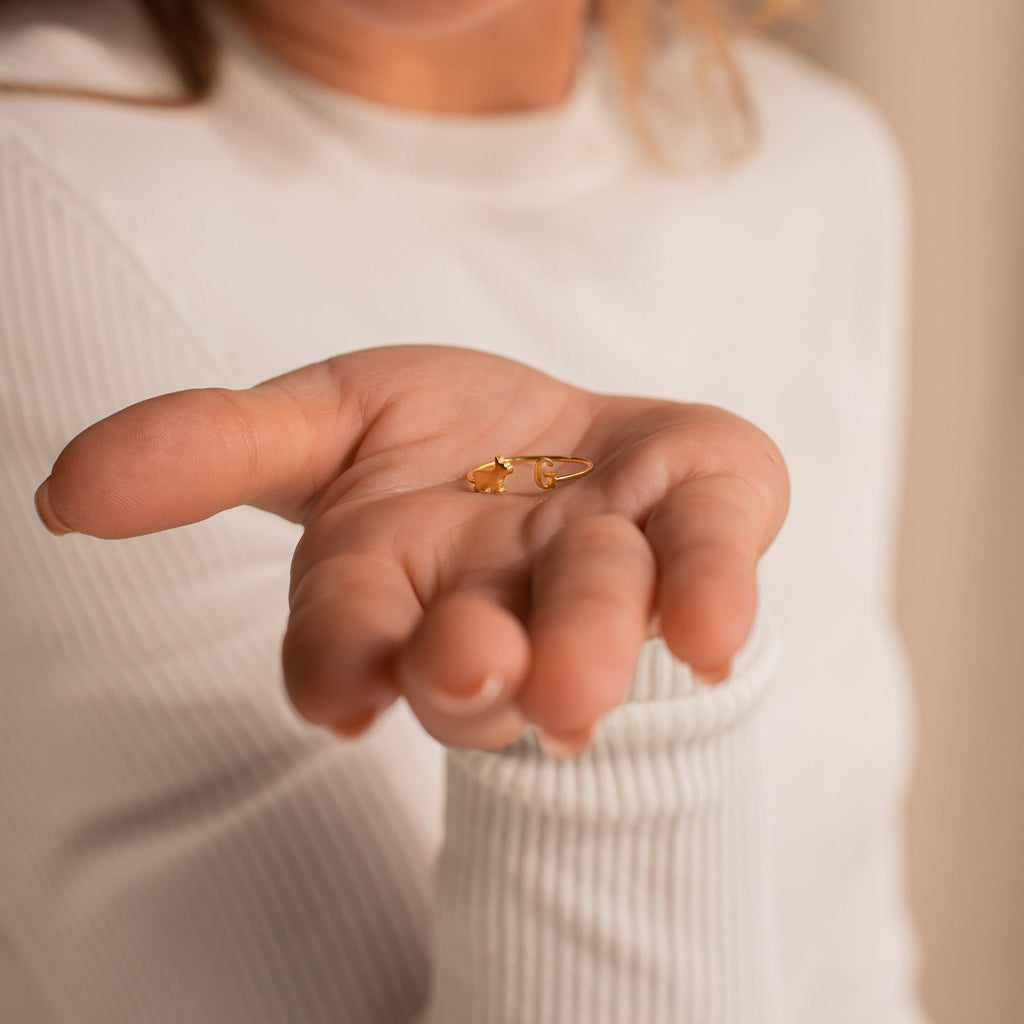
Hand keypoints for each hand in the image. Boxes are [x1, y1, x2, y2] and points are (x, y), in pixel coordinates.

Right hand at [35, 346, 788, 754]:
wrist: (570, 438)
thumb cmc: (441, 441)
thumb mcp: (319, 418)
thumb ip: (209, 448)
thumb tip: (66, 490)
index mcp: (402, 583)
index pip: (351, 642)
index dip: (339, 664)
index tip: (338, 692)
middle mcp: (504, 598)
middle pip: (477, 654)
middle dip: (470, 671)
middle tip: (470, 671)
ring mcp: (607, 564)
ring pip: (596, 614)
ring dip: (586, 645)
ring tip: (577, 687)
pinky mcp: (698, 521)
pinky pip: (711, 562)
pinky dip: (715, 596)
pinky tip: (714, 638)